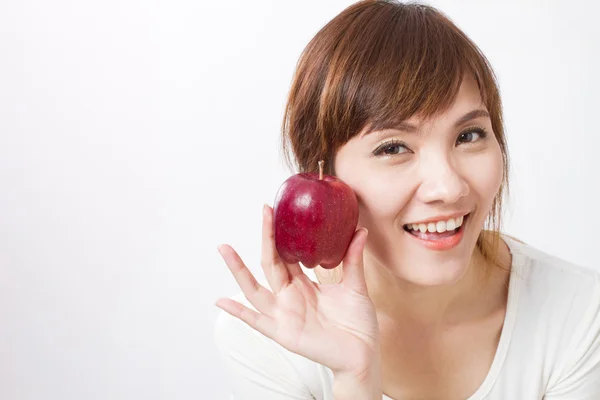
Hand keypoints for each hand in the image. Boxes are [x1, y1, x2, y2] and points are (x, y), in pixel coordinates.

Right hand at [215, 204, 379, 379]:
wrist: (363, 354)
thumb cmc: (358, 323)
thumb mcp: (355, 286)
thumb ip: (353, 260)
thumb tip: (360, 230)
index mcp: (303, 284)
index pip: (286, 254)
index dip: (281, 233)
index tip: (276, 210)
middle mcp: (290, 296)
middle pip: (270, 263)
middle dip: (265, 238)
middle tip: (263, 211)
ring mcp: (284, 314)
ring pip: (255, 288)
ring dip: (238, 270)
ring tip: (224, 248)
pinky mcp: (283, 333)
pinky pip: (256, 322)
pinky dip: (238, 312)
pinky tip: (221, 302)